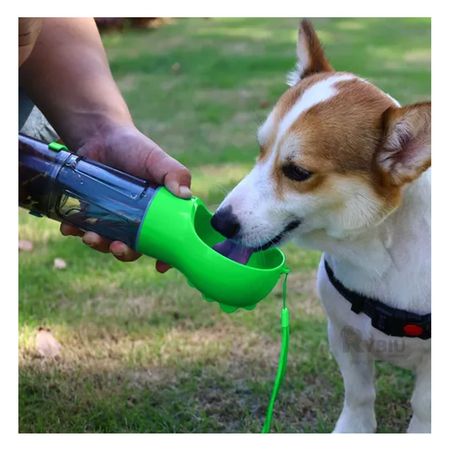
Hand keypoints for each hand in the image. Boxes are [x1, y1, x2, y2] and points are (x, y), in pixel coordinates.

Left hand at [60, 124, 190, 271]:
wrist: (100, 134)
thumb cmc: (135, 147)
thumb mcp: (157, 159)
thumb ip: (174, 173)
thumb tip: (185, 195)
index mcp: (158, 211)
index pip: (167, 239)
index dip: (166, 255)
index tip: (160, 266)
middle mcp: (137, 219)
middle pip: (134, 247)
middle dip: (125, 253)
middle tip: (118, 248)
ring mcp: (113, 218)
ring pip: (108, 241)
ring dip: (99, 245)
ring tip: (90, 237)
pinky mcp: (91, 212)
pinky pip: (83, 229)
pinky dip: (75, 231)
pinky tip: (68, 227)